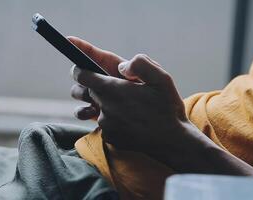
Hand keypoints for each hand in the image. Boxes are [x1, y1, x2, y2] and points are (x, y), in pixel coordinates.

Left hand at [69, 37, 252, 175]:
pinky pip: (101, 124)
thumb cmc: (167, 107)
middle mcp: (104, 107)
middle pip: (82, 91)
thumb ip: (141, 64)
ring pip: (90, 109)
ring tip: (115, 103)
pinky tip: (125, 119)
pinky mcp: (109, 137)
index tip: (83, 67)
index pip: (81, 75)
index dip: (80, 69)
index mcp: (113, 90)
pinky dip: (108, 120)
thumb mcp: (162, 78)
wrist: (172, 141)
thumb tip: (121, 66)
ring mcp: (105, 124)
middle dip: (88, 85)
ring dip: (97, 104)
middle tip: (106, 84)